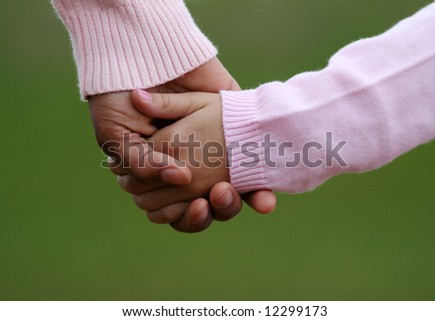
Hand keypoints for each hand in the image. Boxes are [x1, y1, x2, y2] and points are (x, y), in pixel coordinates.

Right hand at [89, 58, 275, 231]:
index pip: (175, 210)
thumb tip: (180, 177)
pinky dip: (260, 191)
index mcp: (160, 173)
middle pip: (204, 208)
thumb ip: (141, 163)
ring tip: (225, 194)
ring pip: (227, 197)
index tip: (194, 207)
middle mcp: (188, 167)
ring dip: (230, 205)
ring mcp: (212, 153)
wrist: (142, 57)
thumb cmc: (120, 97)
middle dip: (207, 213)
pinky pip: (252, 172)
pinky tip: (264, 201)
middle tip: (206, 204)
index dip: (185, 216)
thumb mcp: (116, 133)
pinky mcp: (234, 137)